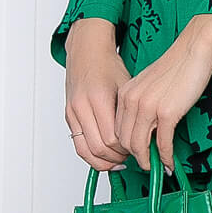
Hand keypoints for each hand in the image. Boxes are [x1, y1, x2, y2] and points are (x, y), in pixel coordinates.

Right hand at [63, 18, 130, 171]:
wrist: (87, 51)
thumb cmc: (108, 65)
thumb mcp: (127, 86)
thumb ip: (130, 113)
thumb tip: (142, 137)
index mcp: (99, 99)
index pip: (113, 139)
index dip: (127, 149)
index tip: (138, 149)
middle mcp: (82, 107)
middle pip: (99, 148)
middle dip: (116, 158)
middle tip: (130, 157)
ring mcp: (73, 112)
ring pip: (86, 151)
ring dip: (103, 161)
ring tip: (117, 161)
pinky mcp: (68, 116)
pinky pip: (78, 145)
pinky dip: (91, 155)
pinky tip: (104, 156)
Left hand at [115, 13, 211, 171]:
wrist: (193, 49)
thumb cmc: (177, 66)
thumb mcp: (150, 86)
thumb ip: (143, 106)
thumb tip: (147, 130)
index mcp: (125, 94)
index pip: (117, 130)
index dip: (127, 147)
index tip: (137, 154)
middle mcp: (131, 101)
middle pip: (125, 141)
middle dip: (137, 158)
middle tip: (148, 164)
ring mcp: (148, 108)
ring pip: (139, 146)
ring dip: (148, 161)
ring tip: (158, 166)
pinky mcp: (167, 113)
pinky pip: (162, 144)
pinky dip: (166, 157)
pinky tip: (171, 163)